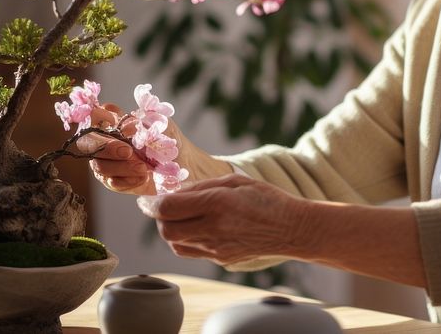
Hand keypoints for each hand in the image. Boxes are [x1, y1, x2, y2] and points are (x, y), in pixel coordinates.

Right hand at [74, 103, 161, 194]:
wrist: (184, 168)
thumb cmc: (170, 141)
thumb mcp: (163, 126)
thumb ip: (144, 122)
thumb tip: (125, 127)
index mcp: (115, 121)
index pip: (93, 115)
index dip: (95, 117)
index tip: (112, 122)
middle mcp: (105, 141)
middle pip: (87, 142)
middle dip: (105, 148)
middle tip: (127, 152)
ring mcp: (107, 162)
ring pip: (99, 165)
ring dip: (122, 167)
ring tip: (145, 167)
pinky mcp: (114, 181)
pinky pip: (112, 182)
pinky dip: (128, 180)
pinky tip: (144, 177)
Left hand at [136, 173, 308, 264]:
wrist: (292, 229)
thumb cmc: (266, 198)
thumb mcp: (235, 181)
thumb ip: (201, 186)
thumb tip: (174, 192)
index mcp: (218, 203)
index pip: (168, 207)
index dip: (152, 203)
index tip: (149, 198)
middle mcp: (214, 228)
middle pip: (166, 230)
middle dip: (158, 218)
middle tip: (163, 207)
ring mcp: (217, 247)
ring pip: (176, 243)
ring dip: (170, 229)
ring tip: (180, 216)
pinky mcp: (221, 259)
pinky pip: (191, 252)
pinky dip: (184, 240)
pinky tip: (195, 227)